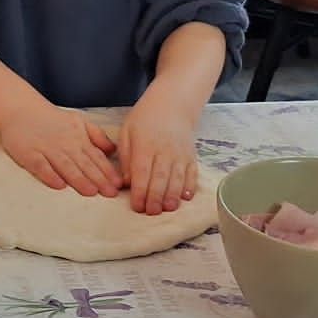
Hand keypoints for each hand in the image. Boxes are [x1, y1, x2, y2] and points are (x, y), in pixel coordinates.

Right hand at [0, 101, 121, 196]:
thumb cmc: (51, 119)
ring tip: (90, 192)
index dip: (108, 171)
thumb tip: (113, 151)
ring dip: (78, 179)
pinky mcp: (29, 154)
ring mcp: (47, 149)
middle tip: (110, 193)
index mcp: (78, 138)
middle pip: (84, 164)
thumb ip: (97, 136)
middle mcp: (65, 144)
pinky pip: (41, 166)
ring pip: (65, 166)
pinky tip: (59, 186)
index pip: (96, 157)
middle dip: (98, 179)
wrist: (21, 109)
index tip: (119, 184)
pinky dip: (50, 176)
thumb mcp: (79, 121)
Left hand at [117, 100, 200, 214]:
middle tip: (151, 212)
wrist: (172, 104)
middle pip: (160, 178)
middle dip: (156, 198)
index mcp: (145, 145)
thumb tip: (126, 183)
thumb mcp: (127, 132)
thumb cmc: (144, 119)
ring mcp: (180, 154)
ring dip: (173, 196)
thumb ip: (125, 158)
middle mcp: (164, 150)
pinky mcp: (191, 156)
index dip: (140, 192)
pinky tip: (186, 197)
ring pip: (177, 178)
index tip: (137, 206)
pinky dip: (190, 186)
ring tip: (167, 208)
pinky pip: (192, 173)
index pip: (142, 172)